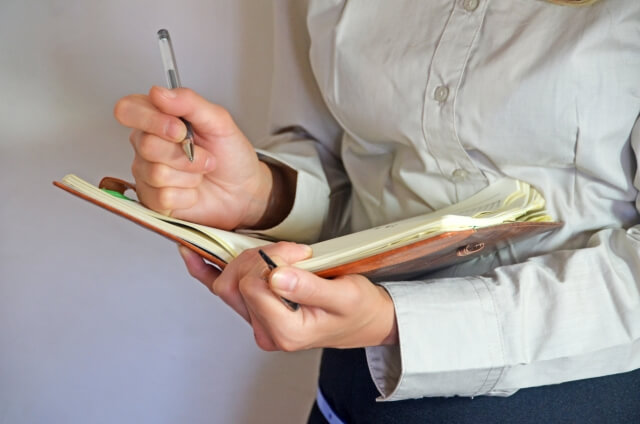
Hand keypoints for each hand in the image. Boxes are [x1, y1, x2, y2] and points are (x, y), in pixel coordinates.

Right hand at [114, 86, 271, 228]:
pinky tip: (194, 190)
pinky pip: (163, 197)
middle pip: (146, 145)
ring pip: (157, 173)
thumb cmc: (231, 156)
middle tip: (205, 156)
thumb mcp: (219, 121)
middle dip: (186, 153)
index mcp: (157, 119)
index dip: (152, 120)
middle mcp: (146, 145)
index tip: (180, 129)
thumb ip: (189, 102)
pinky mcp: (153, 200)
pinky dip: (188, 194)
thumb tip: (159, 92)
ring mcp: (146, 173)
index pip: (128, 110)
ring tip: (201, 171)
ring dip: (191, 174)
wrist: (244, 191)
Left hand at [178, 242, 398, 350]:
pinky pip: (222, 290)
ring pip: (227, 285)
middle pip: (235, 284)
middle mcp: (265, 332)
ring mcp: (257, 323)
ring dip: (246, 261)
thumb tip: (276, 276)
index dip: (273, 260)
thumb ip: (310, 288)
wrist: (362, 320)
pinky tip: (192, 255)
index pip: (254, 285)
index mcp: (286, 332)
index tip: (300, 253)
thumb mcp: (345, 296)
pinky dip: (206, 271)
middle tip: (293, 252)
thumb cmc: (357, 309)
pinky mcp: (254, 312)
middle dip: (260, 258)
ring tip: (278, 255)